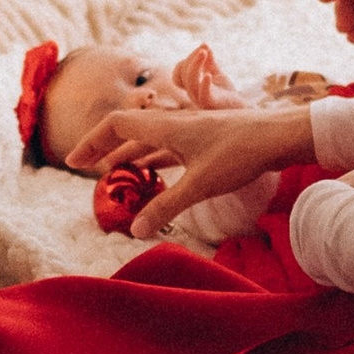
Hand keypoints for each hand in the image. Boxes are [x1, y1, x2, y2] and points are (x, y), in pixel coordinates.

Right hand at [75, 102, 315, 241]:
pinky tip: (151, 172)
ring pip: (148, 138)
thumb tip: (135, 230)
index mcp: (167, 126)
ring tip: (113, 174)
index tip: (74, 162)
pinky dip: (152, 158)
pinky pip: (167, 146)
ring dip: (128, 153)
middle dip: (104, 147)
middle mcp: (174, 123)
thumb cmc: (241, 154)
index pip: (116, 125)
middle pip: (128, 129)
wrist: (279, 136)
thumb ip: (167, 205)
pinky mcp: (204, 139)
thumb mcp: (201, 185)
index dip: (92, 142)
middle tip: (84, 168)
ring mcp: (190, 130)